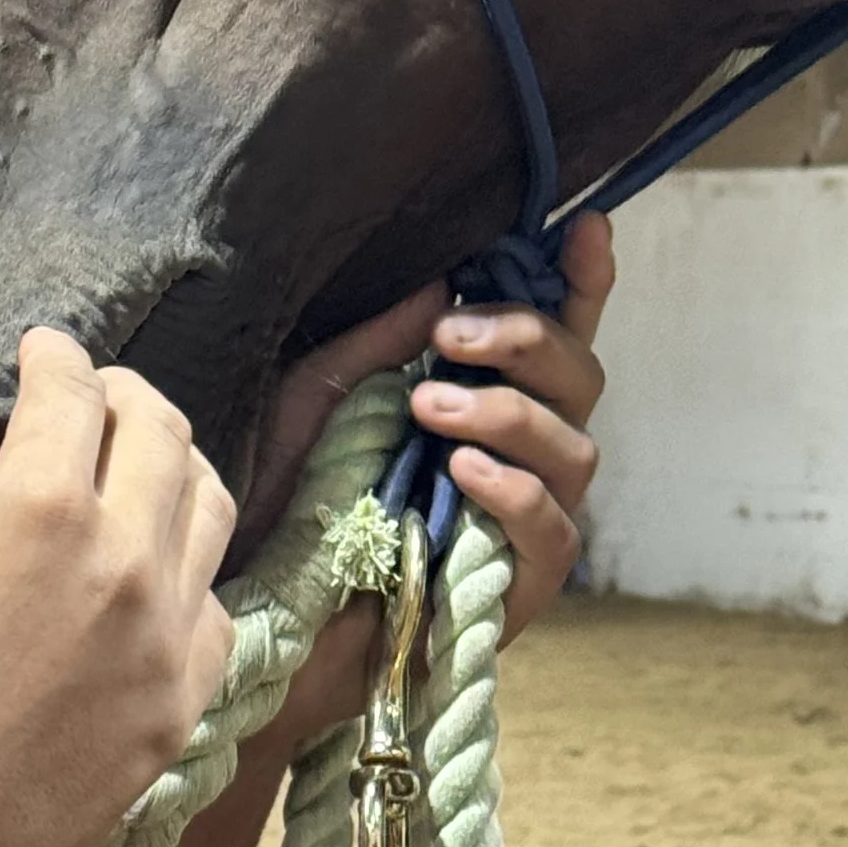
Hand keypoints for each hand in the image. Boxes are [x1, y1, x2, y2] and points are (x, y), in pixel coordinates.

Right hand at [0, 329, 235, 846]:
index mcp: (43, 504)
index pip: (74, 392)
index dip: (57, 356)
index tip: (42, 349)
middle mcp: (127, 558)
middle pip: (164, 435)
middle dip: (126, 395)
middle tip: (93, 393)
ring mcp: (166, 637)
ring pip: (210, 512)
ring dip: (177, 468)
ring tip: (140, 463)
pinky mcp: (179, 707)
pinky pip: (215, 613)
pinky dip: (190, 573)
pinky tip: (156, 575)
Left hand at [251, 212, 615, 756]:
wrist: (262, 616)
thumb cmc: (287, 501)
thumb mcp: (316, 398)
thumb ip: (379, 342)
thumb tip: (441, 284)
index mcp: (483, 398)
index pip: (556, 334)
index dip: (581, 282)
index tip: (585, 230)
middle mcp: (520, 454)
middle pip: (581, 379)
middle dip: (530, 339)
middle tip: (452, 336)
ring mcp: (526, 524)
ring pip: (574, 448)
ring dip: (508, 412)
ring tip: (430, 409)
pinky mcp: (519, 590)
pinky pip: (552, 531)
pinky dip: (513, 491)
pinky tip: (461, 472)